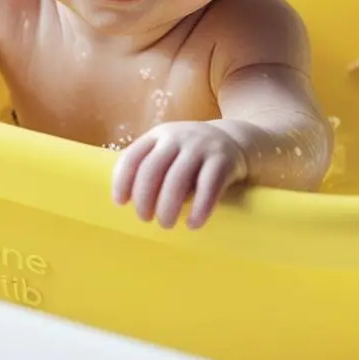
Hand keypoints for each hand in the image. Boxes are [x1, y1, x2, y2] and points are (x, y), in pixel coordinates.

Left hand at [111, 122, 247, 229]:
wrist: (238, 140)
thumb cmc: (193, 155)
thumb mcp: (170, 150)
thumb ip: (149, 165)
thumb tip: (125, 200)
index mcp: (159, 135)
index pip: (133, 156)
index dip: (123, 181)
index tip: (120, 203)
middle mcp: (178, 137)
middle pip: (152, 169)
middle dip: (144, 198)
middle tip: (144, 218)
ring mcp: (202, 147)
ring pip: (177, 179)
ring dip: (167, 206)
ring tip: (166, 224)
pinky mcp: (224, 160)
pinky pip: (209, 187)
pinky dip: (199, 208)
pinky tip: (193, 224)